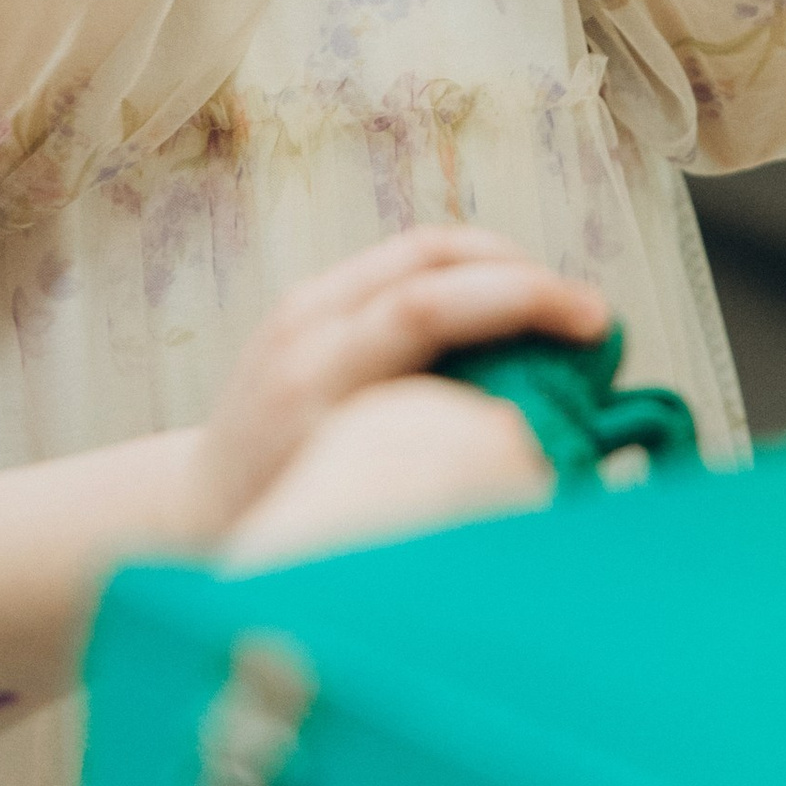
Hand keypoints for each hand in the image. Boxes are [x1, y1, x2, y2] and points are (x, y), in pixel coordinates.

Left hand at [180, 224, 607, 545]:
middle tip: (593, 317)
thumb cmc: (275, 536)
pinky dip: (466, 276)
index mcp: (314, 383)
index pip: (423, 307)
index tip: (595, 328)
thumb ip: (428, 492)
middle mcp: (306, 328)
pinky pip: (403, 267)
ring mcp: (306, 306)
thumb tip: (541, 471)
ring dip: (500, 266)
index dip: (520, 303)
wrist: (191, 509)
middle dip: (525, 274)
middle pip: (430, 258)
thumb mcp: (347, 527)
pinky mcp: (312, 301)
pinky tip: (508, 313)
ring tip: (562, 310)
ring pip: (420, 249)